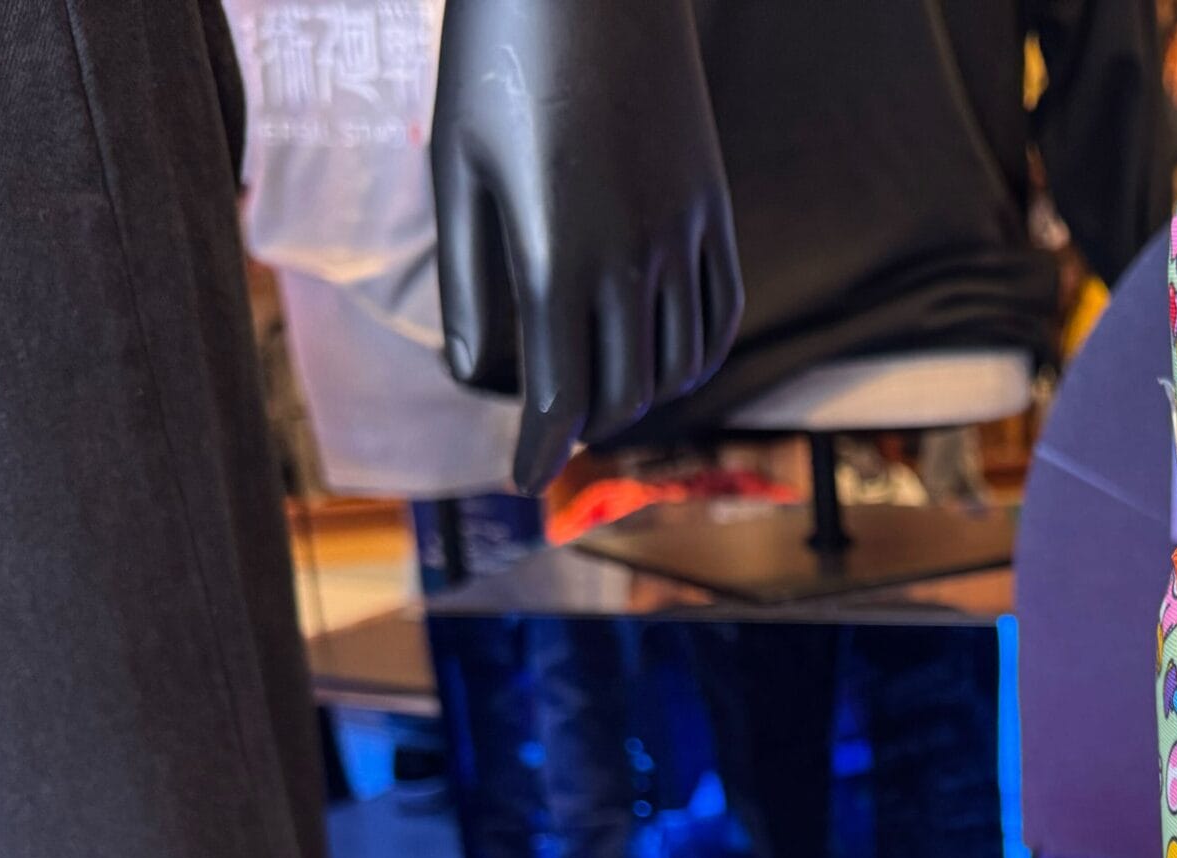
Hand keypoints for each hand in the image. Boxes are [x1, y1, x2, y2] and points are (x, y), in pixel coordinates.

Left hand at [432, 0, 744, 490]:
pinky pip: (719, 314)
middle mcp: (633, 255)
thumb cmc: (498, 59)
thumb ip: (469, 284)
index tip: (522, 480)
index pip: (558, 396)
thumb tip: (480, 380)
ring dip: (638, 397)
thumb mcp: (458, 169)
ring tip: (598, 397)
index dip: (538, 451)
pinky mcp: (713, 206)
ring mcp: (684, 232)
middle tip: (548, 429)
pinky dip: (692, 356)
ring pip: (678, 366)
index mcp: (557, 251)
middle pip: (620, 393)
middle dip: (582, 427)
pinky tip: (660, 359)